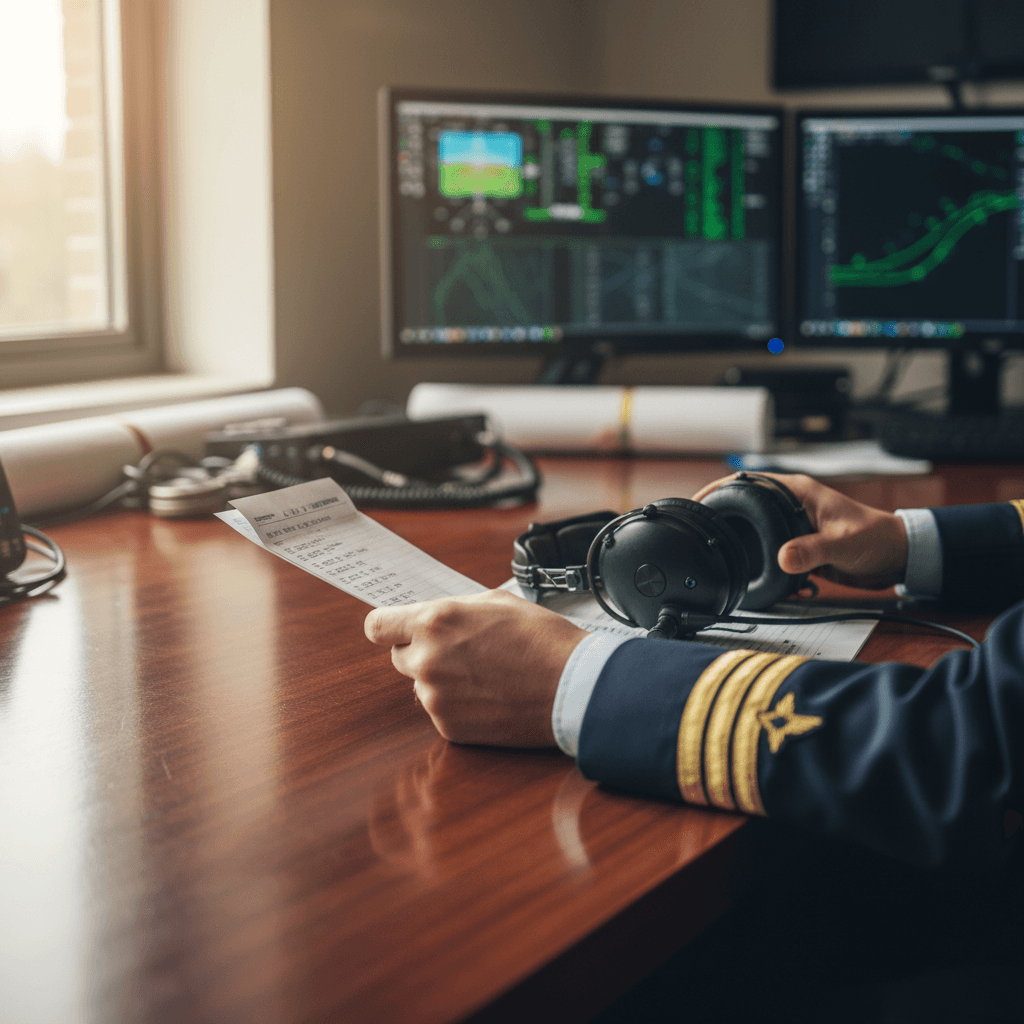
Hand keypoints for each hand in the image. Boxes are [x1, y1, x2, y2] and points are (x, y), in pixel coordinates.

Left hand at [364, 589, 586, 746]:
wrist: (573, 687)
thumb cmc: (542, 639)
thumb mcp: (496, 602)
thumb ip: (453, 609)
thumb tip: (432, 618)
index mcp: (435, 621)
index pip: (377, 626)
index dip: (388, 627)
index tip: (396, 630)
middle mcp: (427, 659)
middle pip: (400, 657)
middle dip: (423, 653)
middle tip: (462, 652)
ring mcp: (435, 698)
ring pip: (422, 686)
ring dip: (443, 681)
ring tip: (485, 676)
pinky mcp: (449, 728)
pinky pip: (442, 712)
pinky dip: (459, 707)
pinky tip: (491, 697)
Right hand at [691, 473, 908, 589]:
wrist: (896, 556)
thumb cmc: (876, 538)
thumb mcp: (841, 544)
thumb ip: (812, 550)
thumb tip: (783, 558)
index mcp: (797, 492)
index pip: (748, 482)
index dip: (719, 489)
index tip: (698, 503)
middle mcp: (791, 505)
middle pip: (745, 505)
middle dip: (722, 517)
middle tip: (700, 532)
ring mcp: (793, 525)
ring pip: (755, 530)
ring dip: (742, 543)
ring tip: (718, 554)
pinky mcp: (798, 545)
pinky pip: (770, 551)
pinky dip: (759, 563)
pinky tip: (752, 575)